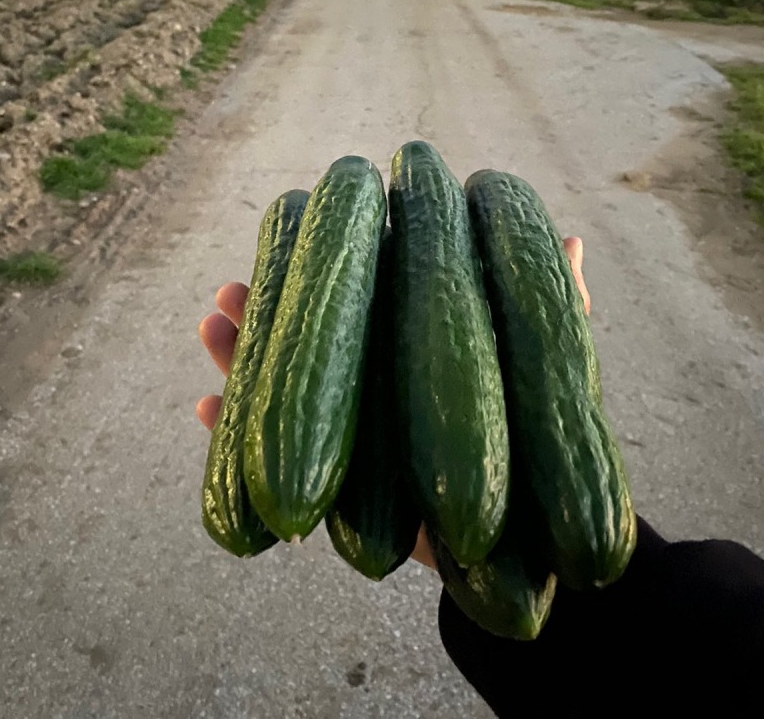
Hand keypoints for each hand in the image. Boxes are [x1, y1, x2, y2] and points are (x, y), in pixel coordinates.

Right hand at [196, 236, 590, 569]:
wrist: (535, 551)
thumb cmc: (546, 445)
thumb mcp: (553, 371)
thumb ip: (557, 311)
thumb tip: (575, 241)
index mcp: (416, 338)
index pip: (367, 287)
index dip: (330, 260)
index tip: (297, 228)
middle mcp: (377, 371)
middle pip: (315, 332)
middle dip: (270, 306)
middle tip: (230, 290)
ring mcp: (353, 424)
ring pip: (287, 381)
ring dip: (243, 354)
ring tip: (213, 326)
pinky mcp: (338, 479)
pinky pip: (277, 451)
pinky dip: (234, 432)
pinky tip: (205, 410)